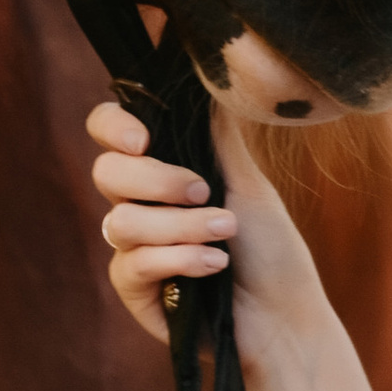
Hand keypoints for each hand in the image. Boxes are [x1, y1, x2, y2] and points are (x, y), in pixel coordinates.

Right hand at [87, 100, 326, 356]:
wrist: (285, 317)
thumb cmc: (272, 251)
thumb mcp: (248, 182)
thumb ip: (216, 134)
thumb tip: (206, 73)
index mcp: (162, 171)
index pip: (109, 133)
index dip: (113, 126)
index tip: (144, 138)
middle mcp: (140, 205)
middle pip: (106, 171)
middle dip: (157, 179)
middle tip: (205, 191)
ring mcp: (133, 249)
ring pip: (122, 220)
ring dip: (182, 227)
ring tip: (226, 235)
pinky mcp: (134, 291)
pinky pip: (131, 263)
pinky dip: (178, 260)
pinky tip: (215, 266)